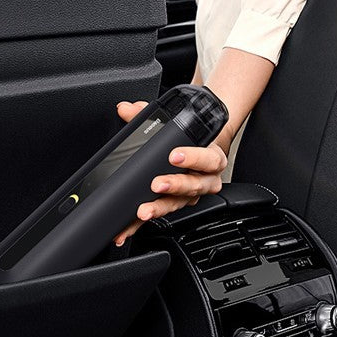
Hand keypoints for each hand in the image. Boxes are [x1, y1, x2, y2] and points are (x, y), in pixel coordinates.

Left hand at [112, 100, 226, 245]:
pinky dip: (143, 224)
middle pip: (193, 186)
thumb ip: (148, 114)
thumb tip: (125, 108)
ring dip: (159, 208)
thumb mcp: (175, 125)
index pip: (208, 159)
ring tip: (143, 211)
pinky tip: (129, 227)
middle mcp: (205, 180)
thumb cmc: (190, 140)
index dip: (193, 158)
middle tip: (157, 184)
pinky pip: (161, 215)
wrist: (203, 153)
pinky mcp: (176, 207)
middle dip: (174, 186)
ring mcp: (191, 196)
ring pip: (178, 204)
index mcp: (211, 158)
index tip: (175, 155)